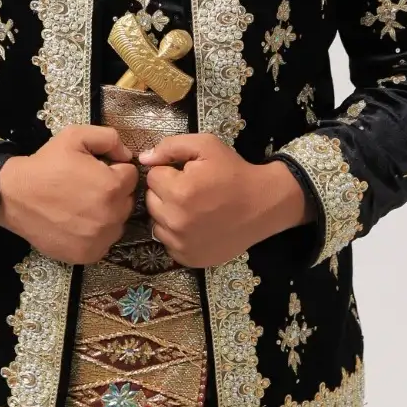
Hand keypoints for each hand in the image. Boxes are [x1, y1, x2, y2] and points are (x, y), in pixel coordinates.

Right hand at [0, 125, 137, 263]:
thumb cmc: (46, 165)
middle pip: (126, 200)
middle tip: (87, 186)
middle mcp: (111, 216)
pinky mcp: (88, 255)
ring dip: (107, 213)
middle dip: (113, 191)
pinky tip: (77, 222)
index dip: (114, 169)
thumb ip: (109, 138)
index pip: (131, 175)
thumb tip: (126, 155)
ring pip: (117, 222)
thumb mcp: (75, 136)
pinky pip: (104, 242)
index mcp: (112, 186)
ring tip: (81, 204)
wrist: (15, 196)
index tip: (96, 169)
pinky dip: (96, 233)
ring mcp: (100, 239)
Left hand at [140, 134, 313, 267]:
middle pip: (151, 201)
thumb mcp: (206, 147)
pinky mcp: (189, 259)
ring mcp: (182, 244)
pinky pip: (168, 243)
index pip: (152, 177)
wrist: (263, 204)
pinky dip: (176, 233)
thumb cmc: (234, 172)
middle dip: (166, 192)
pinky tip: (196, 224)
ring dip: (168, 213)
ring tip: (193, 207)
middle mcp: (176, 221)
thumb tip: (144, 159)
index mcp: (179, 192)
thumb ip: (170, 147)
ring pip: (157, 223)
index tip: (187, 173)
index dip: (169, 171)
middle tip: (191, 189)